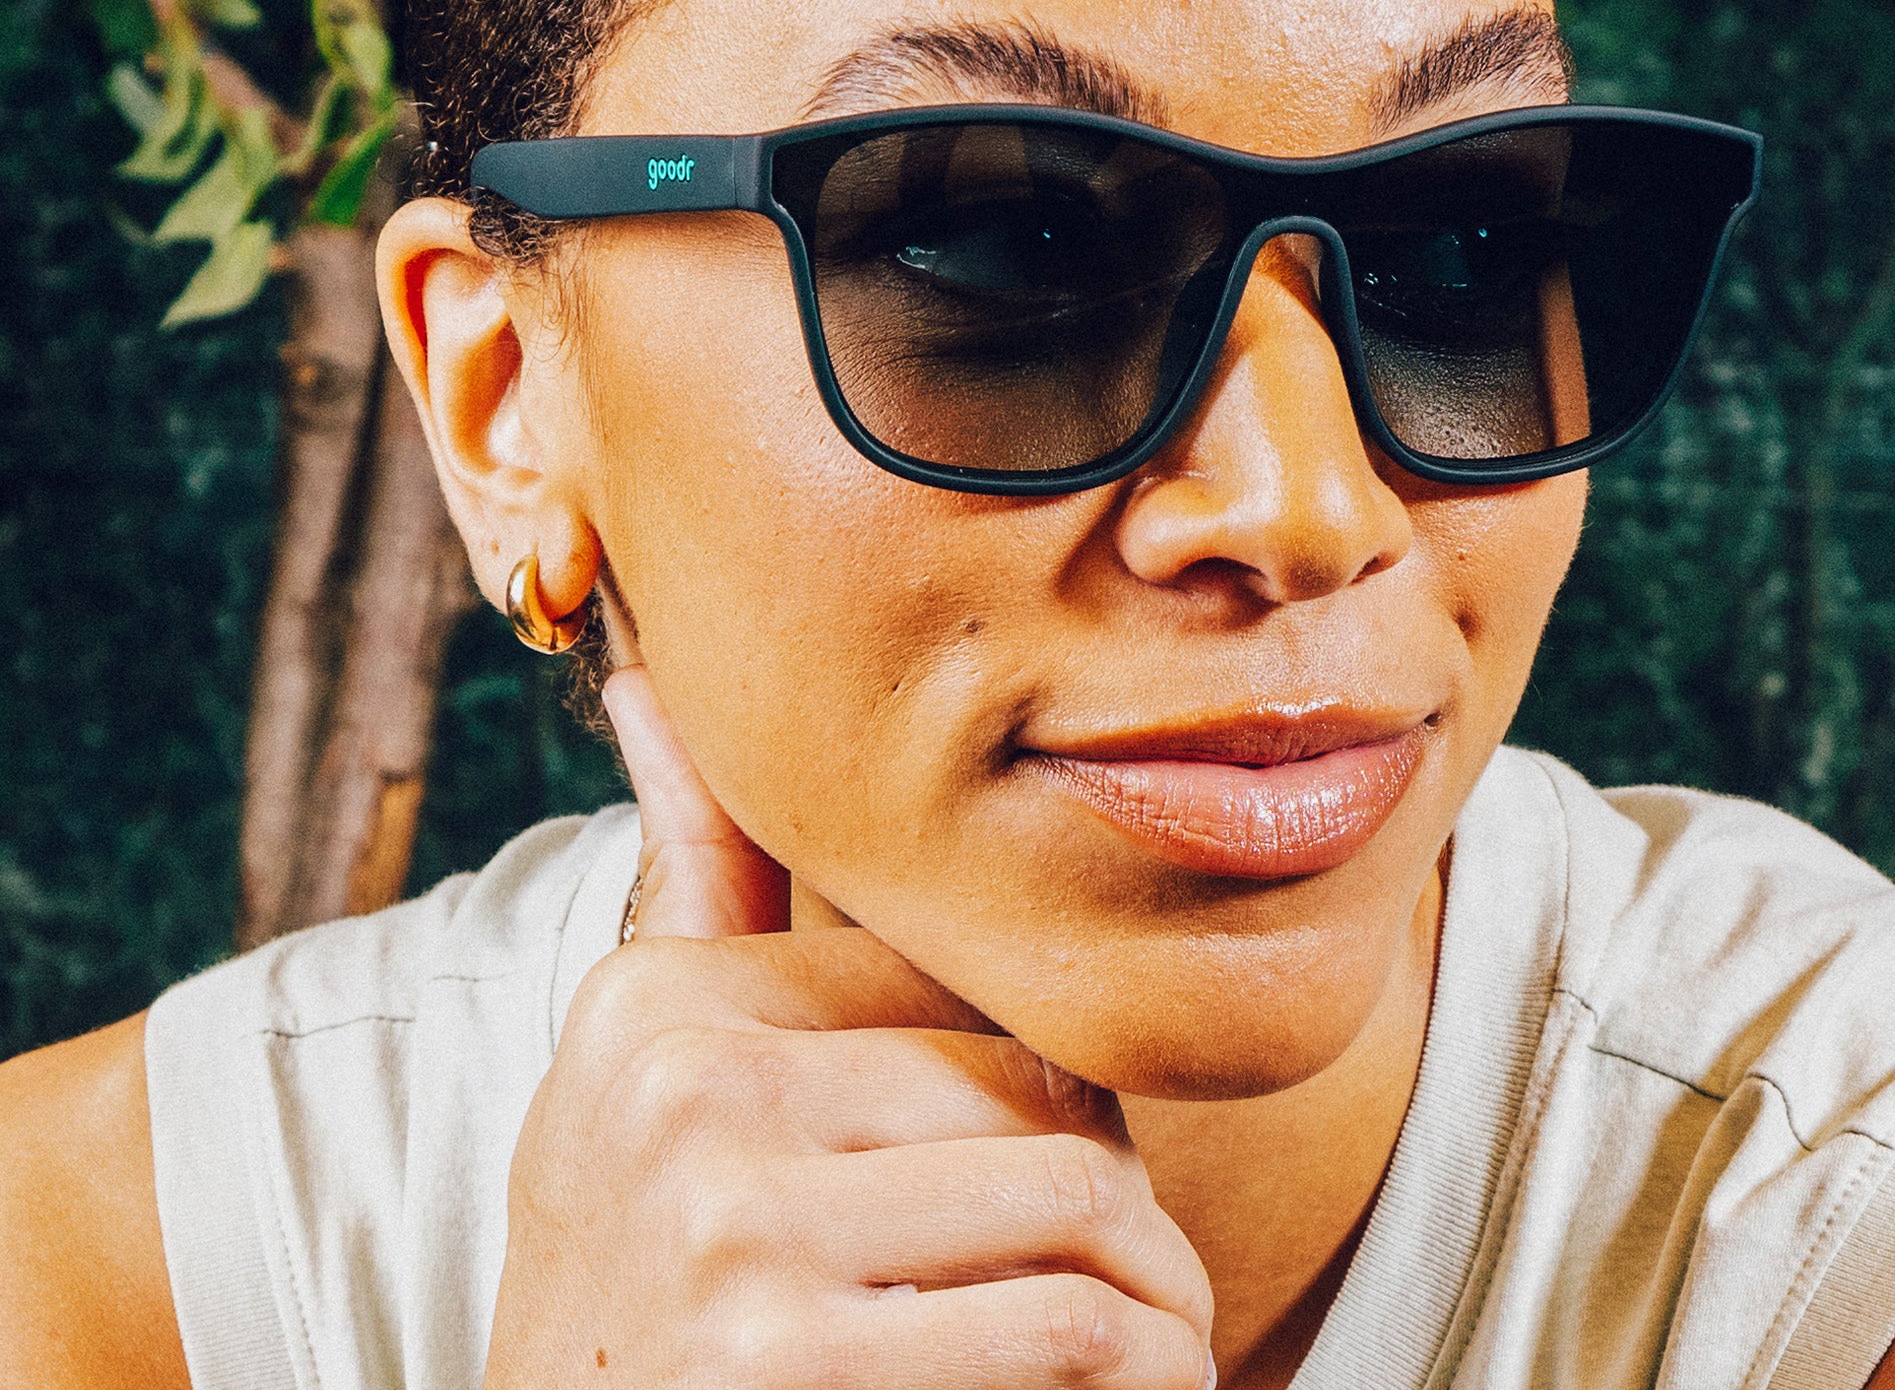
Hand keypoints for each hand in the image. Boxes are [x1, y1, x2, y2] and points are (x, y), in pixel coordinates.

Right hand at [481, 664, 1215, 1389]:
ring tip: (1153, 1329)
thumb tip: (648, 684)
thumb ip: (688, 886)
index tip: (1045, 1161)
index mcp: (661, 1001)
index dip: (1035, 1080)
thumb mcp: (630, 1080)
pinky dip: (1144, 1369)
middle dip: (1115, 1186)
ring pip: (1076, 1195)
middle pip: (1026, 1083)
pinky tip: (1139, 1389)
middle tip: (1139, 1265)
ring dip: (1155, 1286)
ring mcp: (728, 1226)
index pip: (952, 983)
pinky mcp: (785, 1364)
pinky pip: (1067, 1325)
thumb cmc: (635, 1274)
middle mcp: (681, 1091)